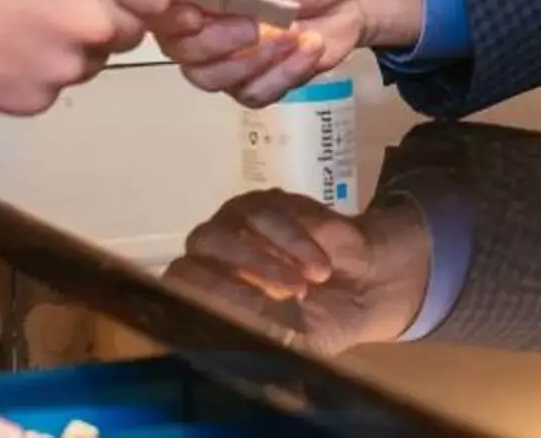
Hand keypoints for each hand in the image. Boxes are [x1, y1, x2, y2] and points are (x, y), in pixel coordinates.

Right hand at [0, 0, 169, 115]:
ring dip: (75, 49)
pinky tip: (8, 51)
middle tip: (57, 6)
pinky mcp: (39, 98)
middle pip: (131, 32)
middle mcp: (95, 19)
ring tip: (25, 27)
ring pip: (94, 62)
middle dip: (107, 20)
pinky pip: (57, 87)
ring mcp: (68, 64)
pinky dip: (40, 74)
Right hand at [151, 0, 424, 106]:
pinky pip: (251, 94)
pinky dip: (283, 75)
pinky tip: (309, 48)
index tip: (201, 18)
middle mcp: (202, 16)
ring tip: (293, 36)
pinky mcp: (256, 77)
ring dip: (255, 62)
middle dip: (219, 44)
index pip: (158, 5)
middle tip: (255, 27)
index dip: (173, 18)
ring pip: (211, 79)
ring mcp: (227, 51)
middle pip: (179, 50)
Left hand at [167, 191, 433, 355]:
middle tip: (291, 293)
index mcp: (205, 296)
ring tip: (312, 282)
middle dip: (246, 272)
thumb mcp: (291, 339)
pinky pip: (269, 211)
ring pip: (233, 226)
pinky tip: (319, 266)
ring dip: (274, 258)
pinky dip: (296, 241)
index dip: (203, 293)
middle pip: (201, 247)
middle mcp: (210, 256)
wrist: (362, 286)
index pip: (178, 285)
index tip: (244, 310)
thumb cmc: (317, 322)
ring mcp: (235, 224)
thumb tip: (230, 317)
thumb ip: (258, 327)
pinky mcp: (267, 201)